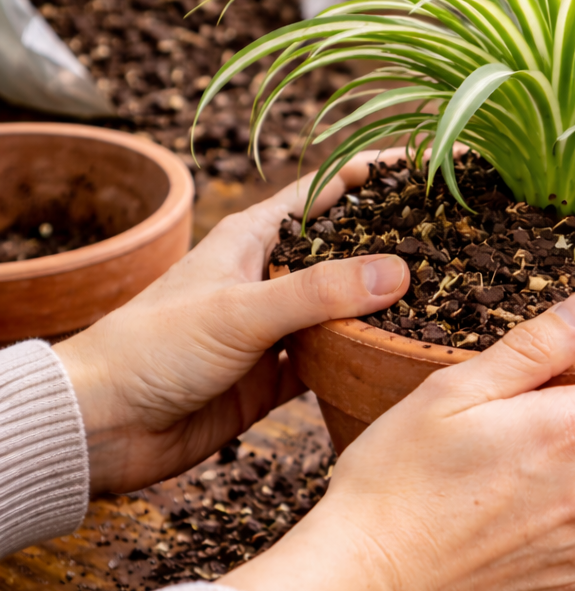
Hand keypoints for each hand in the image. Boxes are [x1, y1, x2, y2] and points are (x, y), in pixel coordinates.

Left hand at [54, 154, 409, 495]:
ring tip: (443, 299)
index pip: (324, 191)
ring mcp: (276, 329)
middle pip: (344, 251)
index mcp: (254, 239)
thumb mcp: (240, 310)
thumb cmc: (153, 347)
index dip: (371, 174)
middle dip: (392, 244)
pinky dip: (362, 362)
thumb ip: (320, 292)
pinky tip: (398, 361)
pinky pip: (333, 362)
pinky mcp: (276, 376)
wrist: (108, 425)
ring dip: (382, 308)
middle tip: (450, 239)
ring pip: (344, 310)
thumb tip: (401, 271)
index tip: (424, 165)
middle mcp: (270, 278)